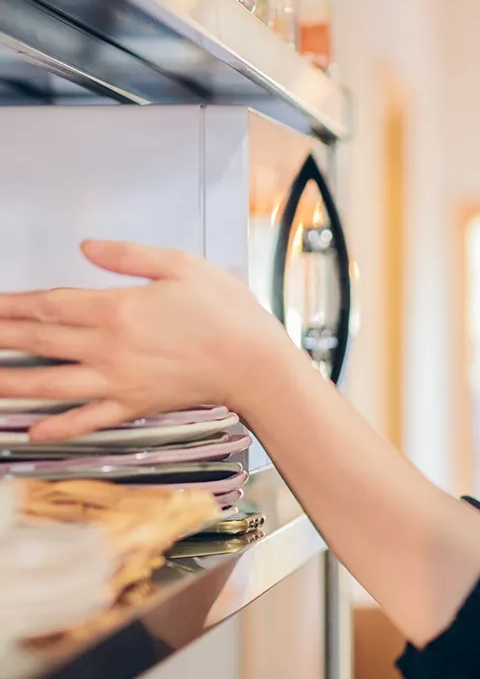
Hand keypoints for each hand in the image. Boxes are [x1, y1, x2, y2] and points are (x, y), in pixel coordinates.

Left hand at [0, 240, 296, 440]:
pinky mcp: (133, 405)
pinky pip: (88, 419)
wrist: (255, 363)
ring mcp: (119, 381)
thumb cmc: (225, 310)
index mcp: (117, 309)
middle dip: (1, 336)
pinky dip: (58, 427)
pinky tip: (32, 430)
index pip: (49, 304)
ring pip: (51, 383)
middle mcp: (109, 348)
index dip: (11, 304)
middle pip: (40, 341)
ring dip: (11, 382)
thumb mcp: (181, 264)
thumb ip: (128, 256)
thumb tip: (86, 247)